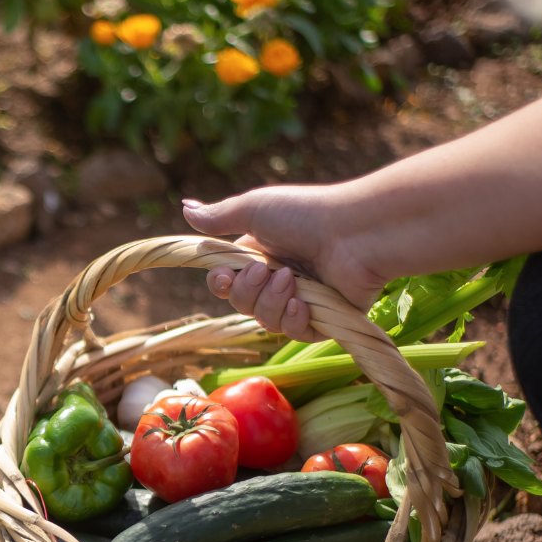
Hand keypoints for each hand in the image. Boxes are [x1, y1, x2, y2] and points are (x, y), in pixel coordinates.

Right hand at [182, 186, 386, 342]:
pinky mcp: (323, 320)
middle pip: (241, 305)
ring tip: (292, 280)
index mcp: (260, 255)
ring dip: (272, 303)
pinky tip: (302, 305)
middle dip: (248, 292)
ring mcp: (301, 301)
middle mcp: (278, 279)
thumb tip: (185, 207)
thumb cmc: (307, 214)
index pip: (226, 282)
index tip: (223, 276)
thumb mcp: (255, 209)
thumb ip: (219, 217)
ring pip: (265, 321)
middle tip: (267, 271)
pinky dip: (293, 320)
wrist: (356, 232)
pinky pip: (294, 333)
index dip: (220, 284)